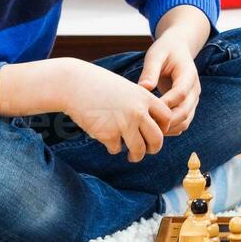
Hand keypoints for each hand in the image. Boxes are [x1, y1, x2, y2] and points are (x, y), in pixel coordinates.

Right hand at [62, 60, 176, 162]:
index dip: (164, 128)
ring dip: (136, 156)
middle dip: (154, 149)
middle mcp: (138, 112)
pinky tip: (106, 139)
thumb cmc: (98, 85)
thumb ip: (139, 104)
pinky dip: (113, 147)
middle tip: (148, 151)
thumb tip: (150, 127)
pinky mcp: (108, 134)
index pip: (167, 118)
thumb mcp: (126, 89)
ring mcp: (124, 124)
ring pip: (139, 150)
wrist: (73, 84)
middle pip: (157, 139)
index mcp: (145, 97)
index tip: (157, 132)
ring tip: (132, 156)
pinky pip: (116, 149)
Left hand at [137, 30, 200, 136]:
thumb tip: (143, 88)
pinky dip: (171, 128)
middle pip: (185, 112)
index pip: (181, 93)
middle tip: (146, 125)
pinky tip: (155, 128)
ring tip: (149, 129)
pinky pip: (183, 122)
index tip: (148, 110)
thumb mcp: (156, 55)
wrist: (179, 48)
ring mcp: (193, 99)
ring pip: (186, 121)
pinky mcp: (188, 106)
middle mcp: (195, 90)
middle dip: (166, 121)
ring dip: (169, 128)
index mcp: (188, 75)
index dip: (166, 104)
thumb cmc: (165, 50)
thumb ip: (150, 71)